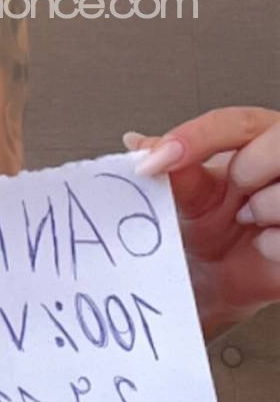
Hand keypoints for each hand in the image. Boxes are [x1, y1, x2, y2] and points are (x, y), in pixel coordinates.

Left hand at [123, 108, 279, 340]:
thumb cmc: (211, 228)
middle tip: (235, 195)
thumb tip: (136, 143)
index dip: (196, 138)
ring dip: (260, 212)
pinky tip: (263, 244)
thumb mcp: (187, 195)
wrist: (224, 280)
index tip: (156, 162)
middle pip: (278, 144)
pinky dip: (270, 245)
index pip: (235, 122)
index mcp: (257, 137)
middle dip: (248, 170)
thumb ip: (169, 166)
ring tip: (249, 222)